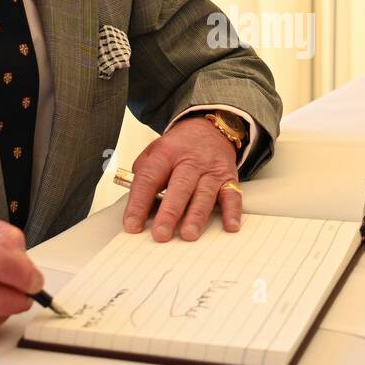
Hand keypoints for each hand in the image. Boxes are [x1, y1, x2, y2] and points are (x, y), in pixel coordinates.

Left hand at [123, 117, 241, 241]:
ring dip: (196, 216)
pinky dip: (232, 211)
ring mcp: (211, 170)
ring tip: (188, 234)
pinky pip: (232, 195)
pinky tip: (230, 226)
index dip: (139, 203)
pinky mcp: (229, 178)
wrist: (208, 129)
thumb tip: (137, 210)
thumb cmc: (178, 149)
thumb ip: (143, 178)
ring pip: (204, 193)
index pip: (149, 179)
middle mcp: (190, 161)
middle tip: (161, 234)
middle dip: (170, 212)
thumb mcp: (154, 153)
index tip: (132, 224)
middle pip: (179, 187)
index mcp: (166, 154)